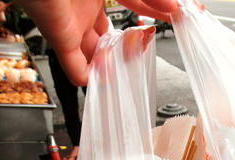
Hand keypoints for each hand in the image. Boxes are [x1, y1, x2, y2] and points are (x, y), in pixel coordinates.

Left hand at [16, 0, 177, 85]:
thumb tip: (176, 7)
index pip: (133, 6)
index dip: (153, 13)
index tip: (173, 19)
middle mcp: (85, 8)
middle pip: (111, 36)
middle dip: (129, 47)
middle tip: (147, 49)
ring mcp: (72, 25)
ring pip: (94, 55)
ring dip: (111, 65)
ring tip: (129, 67)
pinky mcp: (59, 38)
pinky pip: (74, 68)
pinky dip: (90, 78)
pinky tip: (105, 78)